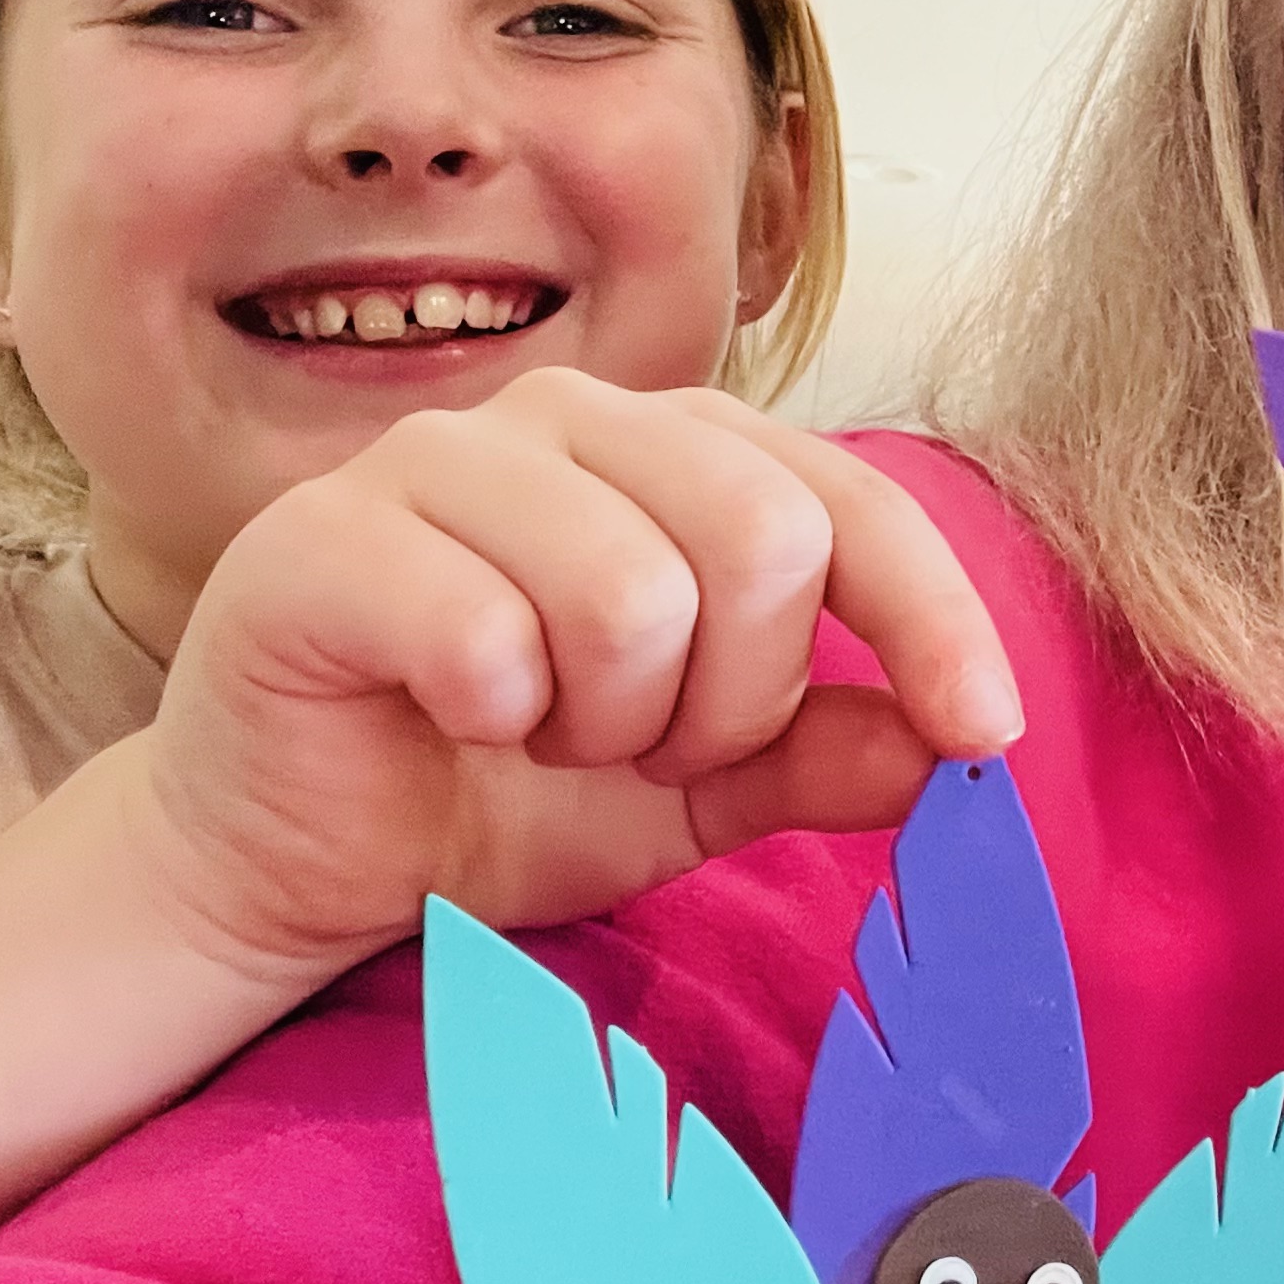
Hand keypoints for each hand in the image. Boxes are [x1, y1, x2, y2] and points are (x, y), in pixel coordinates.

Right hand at [116, 368, 1021, 981]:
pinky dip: (492, 716)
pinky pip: (484, 633)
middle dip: (732, 697)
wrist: (298, 865)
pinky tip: (450, 722)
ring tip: (541, 740)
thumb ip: (828, 749)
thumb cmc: (500, 796)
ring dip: (606, 721)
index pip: (853, 501)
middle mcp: (572, 418)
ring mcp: (440, 458)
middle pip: (762, 537)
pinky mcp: (322, 537)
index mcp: (680, 449)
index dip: (933, 619)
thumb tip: (961, 736)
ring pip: (631, 590)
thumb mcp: (706, 790)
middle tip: (647, 751)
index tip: (985, 732)